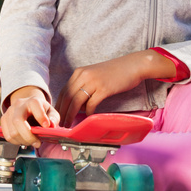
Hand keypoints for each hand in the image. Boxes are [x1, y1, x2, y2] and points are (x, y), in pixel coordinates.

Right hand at [0, 86, 59, 146]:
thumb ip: (53, 118)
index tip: (46, 126)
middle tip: (37, 143)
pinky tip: (23, 140)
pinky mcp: (3, 120)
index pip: (35, 105)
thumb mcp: (51, 112)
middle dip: (28, 136)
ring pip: (12, 132)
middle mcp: (19, 104)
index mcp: (33, 101)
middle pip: (18, 121)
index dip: (41, 116)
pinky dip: (16, 142)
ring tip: (31, 141)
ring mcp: (9, 112)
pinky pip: (7, 136)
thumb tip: (50, 125)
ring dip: (23, 141)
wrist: (28, 106)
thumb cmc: (41, 111)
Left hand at [55, 49, 175, 127]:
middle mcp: (84, 75)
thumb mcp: (94, 76)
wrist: (132, 66)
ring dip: (71, 115)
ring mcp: (93, 81)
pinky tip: (88, 117)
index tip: (58, 116)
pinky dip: (87, 112)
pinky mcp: (103, 88)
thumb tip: (76, 105)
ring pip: (76, 101)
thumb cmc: (114, 72)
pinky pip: (91, 104)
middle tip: (60, 124)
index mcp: (79, 72)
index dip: (59, 105)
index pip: (64, 91)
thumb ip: (83, 87)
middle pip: (67, 97)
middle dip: (62, 112)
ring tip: (70, 124)